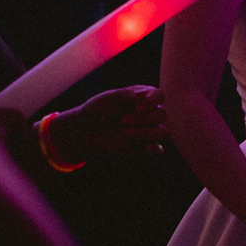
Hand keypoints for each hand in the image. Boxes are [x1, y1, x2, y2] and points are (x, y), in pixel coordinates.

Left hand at [52, 87, 167, 162]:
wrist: (83, 130)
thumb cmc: (96, 110)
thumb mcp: (109, 98)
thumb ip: (127, 95)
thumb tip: (145, 95)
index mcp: (141, 98)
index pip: (159, 96)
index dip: (153, 101)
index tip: (137, 108)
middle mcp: (147, 114)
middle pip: (162, 115)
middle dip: (144, 118)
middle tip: (123, 121)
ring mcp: (146, 131)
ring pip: (162, 132)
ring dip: (146, 133)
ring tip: (126, 133)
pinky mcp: (142, 148)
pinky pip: (158, 150)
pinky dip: (156, 149)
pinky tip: (146, 147)